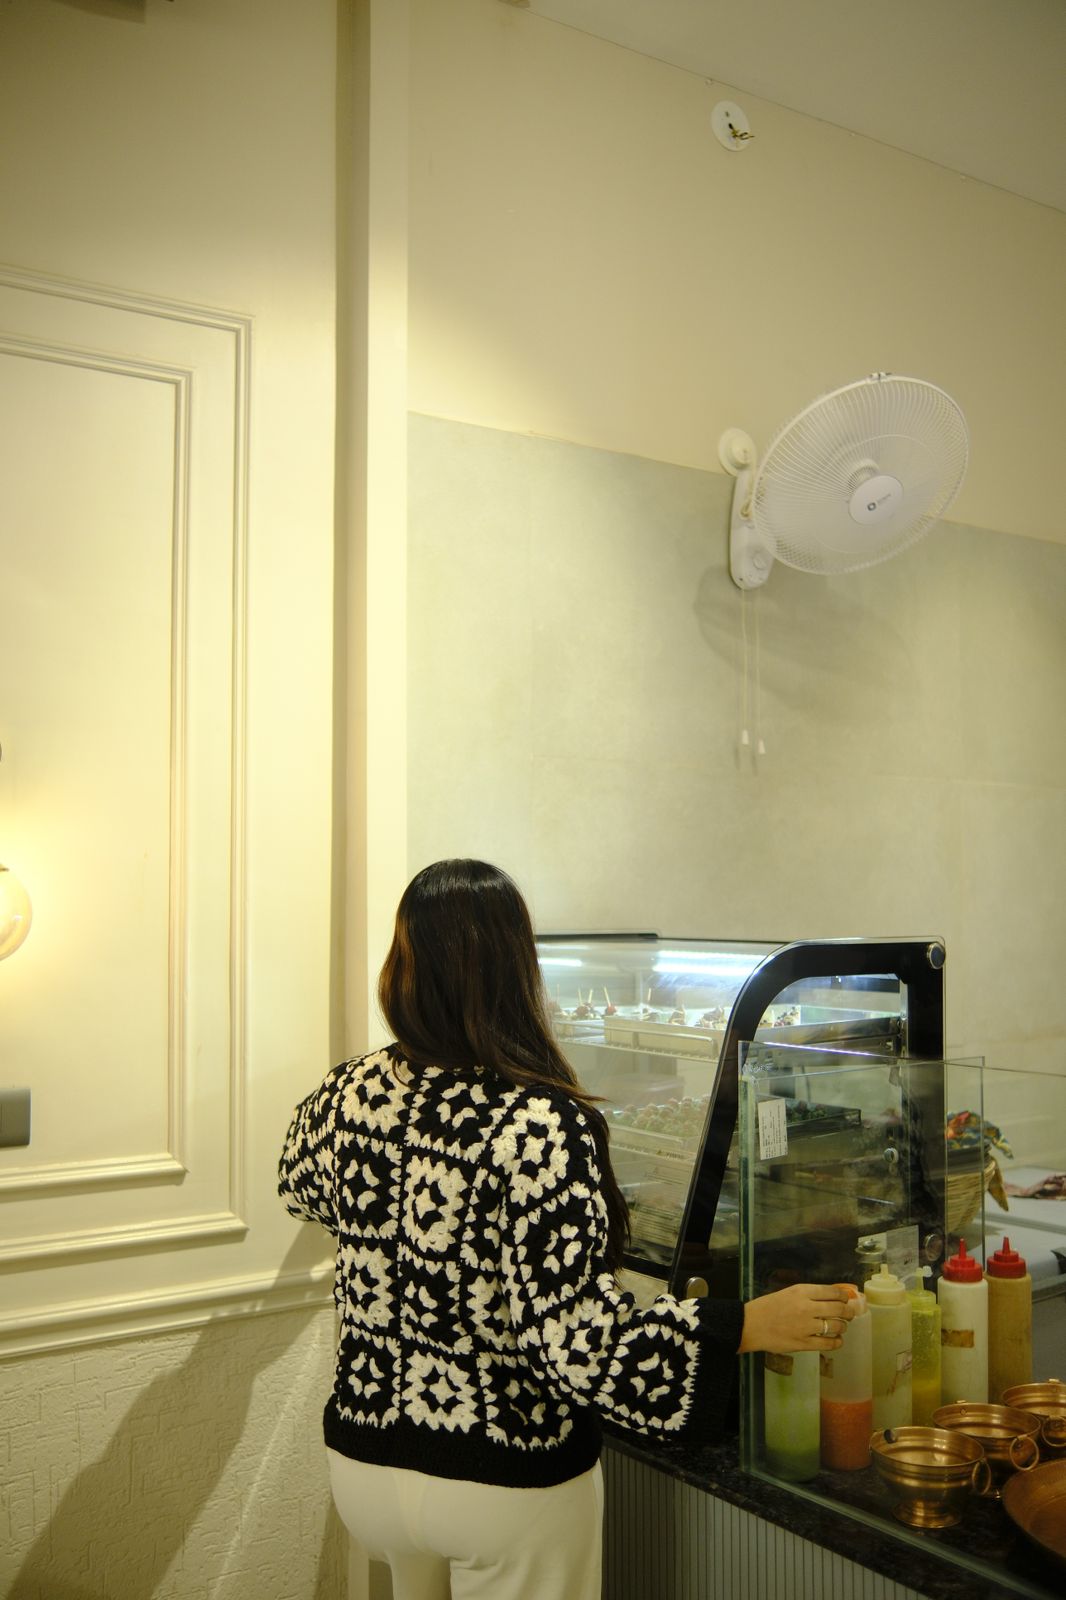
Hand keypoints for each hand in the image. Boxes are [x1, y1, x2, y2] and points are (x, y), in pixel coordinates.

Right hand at [737, 1282, 855, 1354]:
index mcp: (802, 1291)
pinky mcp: (804, 1343)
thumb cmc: (768, 1306)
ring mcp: (806, 1327)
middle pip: (839, 1309)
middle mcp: (807, 1307)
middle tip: (850, 1314)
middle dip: (848, 1312)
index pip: (833, 1292)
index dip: (844, 1296)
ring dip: (843, 1327)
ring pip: (836, 1326)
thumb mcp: (788, 1293)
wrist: (751, 1325)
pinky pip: (828, 1343)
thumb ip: (808, 1295)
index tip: (846, 1299)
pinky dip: (837, 1342)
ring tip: (841, 1327)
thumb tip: (830, 1298)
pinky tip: (837, 1340)